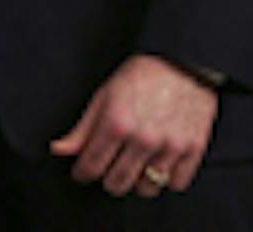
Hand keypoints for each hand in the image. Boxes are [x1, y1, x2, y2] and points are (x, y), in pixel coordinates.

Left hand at [50, 54, 217, 196]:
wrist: (183, 62)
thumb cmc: (141, 76)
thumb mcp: (104, 95)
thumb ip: (82, 128)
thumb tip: (58, 150)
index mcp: (116, 123)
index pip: (91, 167)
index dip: (82, 173)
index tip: (82, 172)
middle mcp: (143, 138)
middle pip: (118, 183)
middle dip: (108, 180)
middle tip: (108, 170)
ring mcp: (170, 146)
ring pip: (147, 189)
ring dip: (138, 183)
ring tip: (135, 167)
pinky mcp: (194, 149)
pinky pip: (176, 184)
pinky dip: (167, 179)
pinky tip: (159, 164)